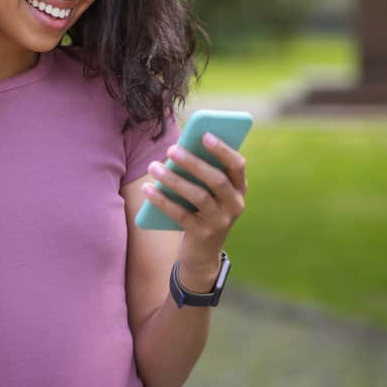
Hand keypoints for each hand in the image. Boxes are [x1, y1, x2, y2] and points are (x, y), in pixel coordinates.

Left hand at [143, 133, 247, 272]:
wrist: (203, 251)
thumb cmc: (202, 208)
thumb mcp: (208, 191)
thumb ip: (201, 172)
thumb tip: (177, 150)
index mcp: (239, 188)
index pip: (237, 165)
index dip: (223, 149)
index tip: (204, 134)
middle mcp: (235, 205)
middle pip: (216, 180)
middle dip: (193, 163)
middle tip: (171, 149)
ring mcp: (221, 221)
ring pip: (198, 196)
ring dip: (174, 179)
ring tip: (153, 167)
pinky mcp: (203, 234)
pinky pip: (180, 215)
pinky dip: (162, 200)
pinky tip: (148, 189)